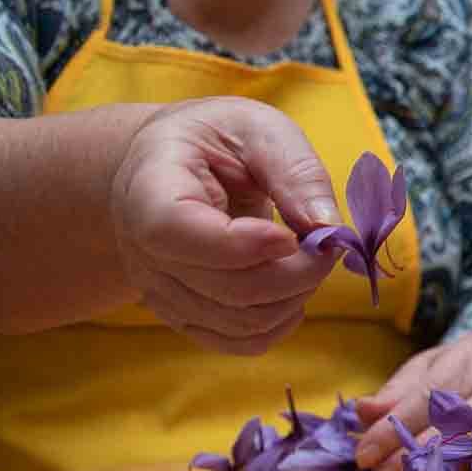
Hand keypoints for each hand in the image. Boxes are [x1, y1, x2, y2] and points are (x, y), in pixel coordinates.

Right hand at [108, 97, 343, 354]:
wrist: (167, 169)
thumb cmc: (215, 141)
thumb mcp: (257, 128)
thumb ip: (294, 170)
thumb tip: (328, 228)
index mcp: (149, 190)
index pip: (176, 232)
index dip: (243, 244)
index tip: (291, 234)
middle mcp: (143, 250)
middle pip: (228, 288)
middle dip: (298, 273)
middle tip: (327, 244)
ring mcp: (160, 290)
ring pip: (241, 322)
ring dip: (296, 297)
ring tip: (309, 259)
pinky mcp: (184, 315)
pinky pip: (240, 342)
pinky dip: (280, 322)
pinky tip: (292, 290)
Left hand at [353, 325, 471, 470]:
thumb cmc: (466, 371)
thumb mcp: (430, 367)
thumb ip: (397, 391)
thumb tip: (362, 411)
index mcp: (467, 360)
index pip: (426, 397)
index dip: (393, 428)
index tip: (364, 454)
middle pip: (454, 422)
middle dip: (414, 452)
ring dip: (440, 469)